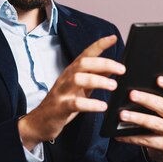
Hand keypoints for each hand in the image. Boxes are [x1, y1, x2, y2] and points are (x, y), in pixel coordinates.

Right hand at [18, 34, 124, 149]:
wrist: (40, 122)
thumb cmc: (62, 104)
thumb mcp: (81, 89)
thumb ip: (95, 78)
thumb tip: (112, 68)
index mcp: (72, 72)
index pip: (86, 54)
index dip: (99, 45)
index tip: (113, 38)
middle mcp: (66, 78)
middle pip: (83, 63)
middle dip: (104, 63)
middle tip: (122, 69)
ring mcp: (62, 92)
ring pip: (78, 79)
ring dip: (98, 80)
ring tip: (113, 86)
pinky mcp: (60, 108)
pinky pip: (75, 103)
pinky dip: (90, 104)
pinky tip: (102, 106)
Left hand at [115, 76, 162, 161]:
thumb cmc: (158, 119)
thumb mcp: (159, 109)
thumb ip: (151, 98)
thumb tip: (129, 90)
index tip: (158, 79)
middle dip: (147, 99)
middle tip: (131, 94)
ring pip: (155, 123)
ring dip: (137, 118)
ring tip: (122, 114)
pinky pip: (146, 140)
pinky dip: (130, 137)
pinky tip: (118, 134)